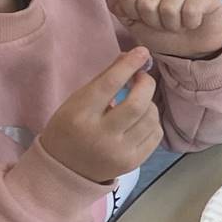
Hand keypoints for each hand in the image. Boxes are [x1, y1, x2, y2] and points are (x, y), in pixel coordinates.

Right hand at [38, 48, 161, 183]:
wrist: (65, 169)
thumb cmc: (70, 128)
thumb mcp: (76, 102)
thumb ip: (103, 80)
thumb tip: (131, 55)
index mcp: (79, 116)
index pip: (109, 85)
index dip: (128, 66)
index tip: (142, 52)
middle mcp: (100, 136)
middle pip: (137, 104)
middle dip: (146, 84)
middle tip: (142, 77)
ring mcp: (119, 152)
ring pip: (150, 118)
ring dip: (149, 103)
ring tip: (138, 101)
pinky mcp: (133, 163)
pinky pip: (156, 134)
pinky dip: (152, 122)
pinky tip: (140, 120)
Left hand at [109, 0, 221, 58]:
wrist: (195, 45)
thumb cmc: (164, 33)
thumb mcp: (135, 24)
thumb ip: (121, 10)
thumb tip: (114, 0)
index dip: (133, 15)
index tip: (144, 20)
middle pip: (146, 4)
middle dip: (155, 23)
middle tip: (165, 24)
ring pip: (169, 9)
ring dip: (173, 25)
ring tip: (179, 24)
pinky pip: (190, 11)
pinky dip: (190, 24)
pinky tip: (193, 22)